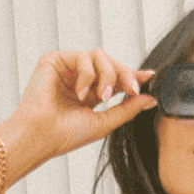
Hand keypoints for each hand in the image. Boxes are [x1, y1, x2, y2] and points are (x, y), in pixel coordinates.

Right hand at [0, 50, 156, 174]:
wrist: (42, 136)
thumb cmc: (67, 135)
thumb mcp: (104, 122)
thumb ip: (127, 109)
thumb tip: (151, 99)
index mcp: (92, 94)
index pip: (116, 79)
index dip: (133, 76)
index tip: (150, 76)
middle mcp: (81, 79)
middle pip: (111, 64)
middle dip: (124, 75)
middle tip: (132, 90)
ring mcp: (68, 69)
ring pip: (100, 57)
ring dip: (107, 76)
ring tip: (102, 97)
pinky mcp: (55, 60)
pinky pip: (83, 57)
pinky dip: (87, 74)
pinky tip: (80, 94)